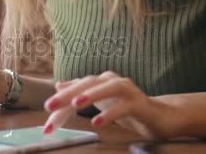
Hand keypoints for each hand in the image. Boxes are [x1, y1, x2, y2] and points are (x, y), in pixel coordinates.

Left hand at [43, 71, 180, 139]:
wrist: (159, 116)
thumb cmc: (127, 107)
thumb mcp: (100, 101)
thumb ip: (81, 92)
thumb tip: (59, 84)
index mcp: (100, 81)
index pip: (75, 89)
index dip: (59, 104)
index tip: (46, 124)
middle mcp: (112, 81)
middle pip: (87, 83)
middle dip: (67, 95)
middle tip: (49, 106)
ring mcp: (127, 90)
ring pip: (107, 88)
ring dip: (91, 94)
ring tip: (76, 104)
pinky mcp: (140, 102)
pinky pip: (124, 106)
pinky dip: (110, 113)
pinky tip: (97, 122)